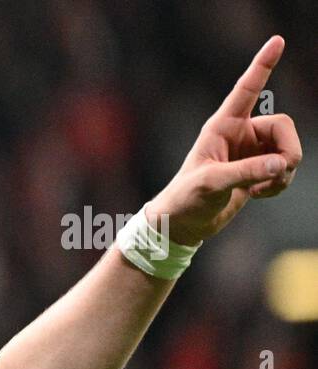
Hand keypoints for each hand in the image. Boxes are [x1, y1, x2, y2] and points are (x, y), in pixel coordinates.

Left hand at [148, 35, 301, 245]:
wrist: (184, 223)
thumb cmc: (186, 198)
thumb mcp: (212, 184)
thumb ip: (246, 172)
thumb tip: (282, 164)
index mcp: (222, 126)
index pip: (247, 89)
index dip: (262, 65)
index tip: (278, 40)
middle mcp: (240, 134)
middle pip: (284, 128)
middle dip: (289, 152)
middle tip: (279, 173)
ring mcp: (251, 152)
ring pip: (288, 151)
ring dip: (283, 173)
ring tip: (259, 190)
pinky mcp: (257, 170)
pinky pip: (284, 170)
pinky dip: (279, 184)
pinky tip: (258, 194)